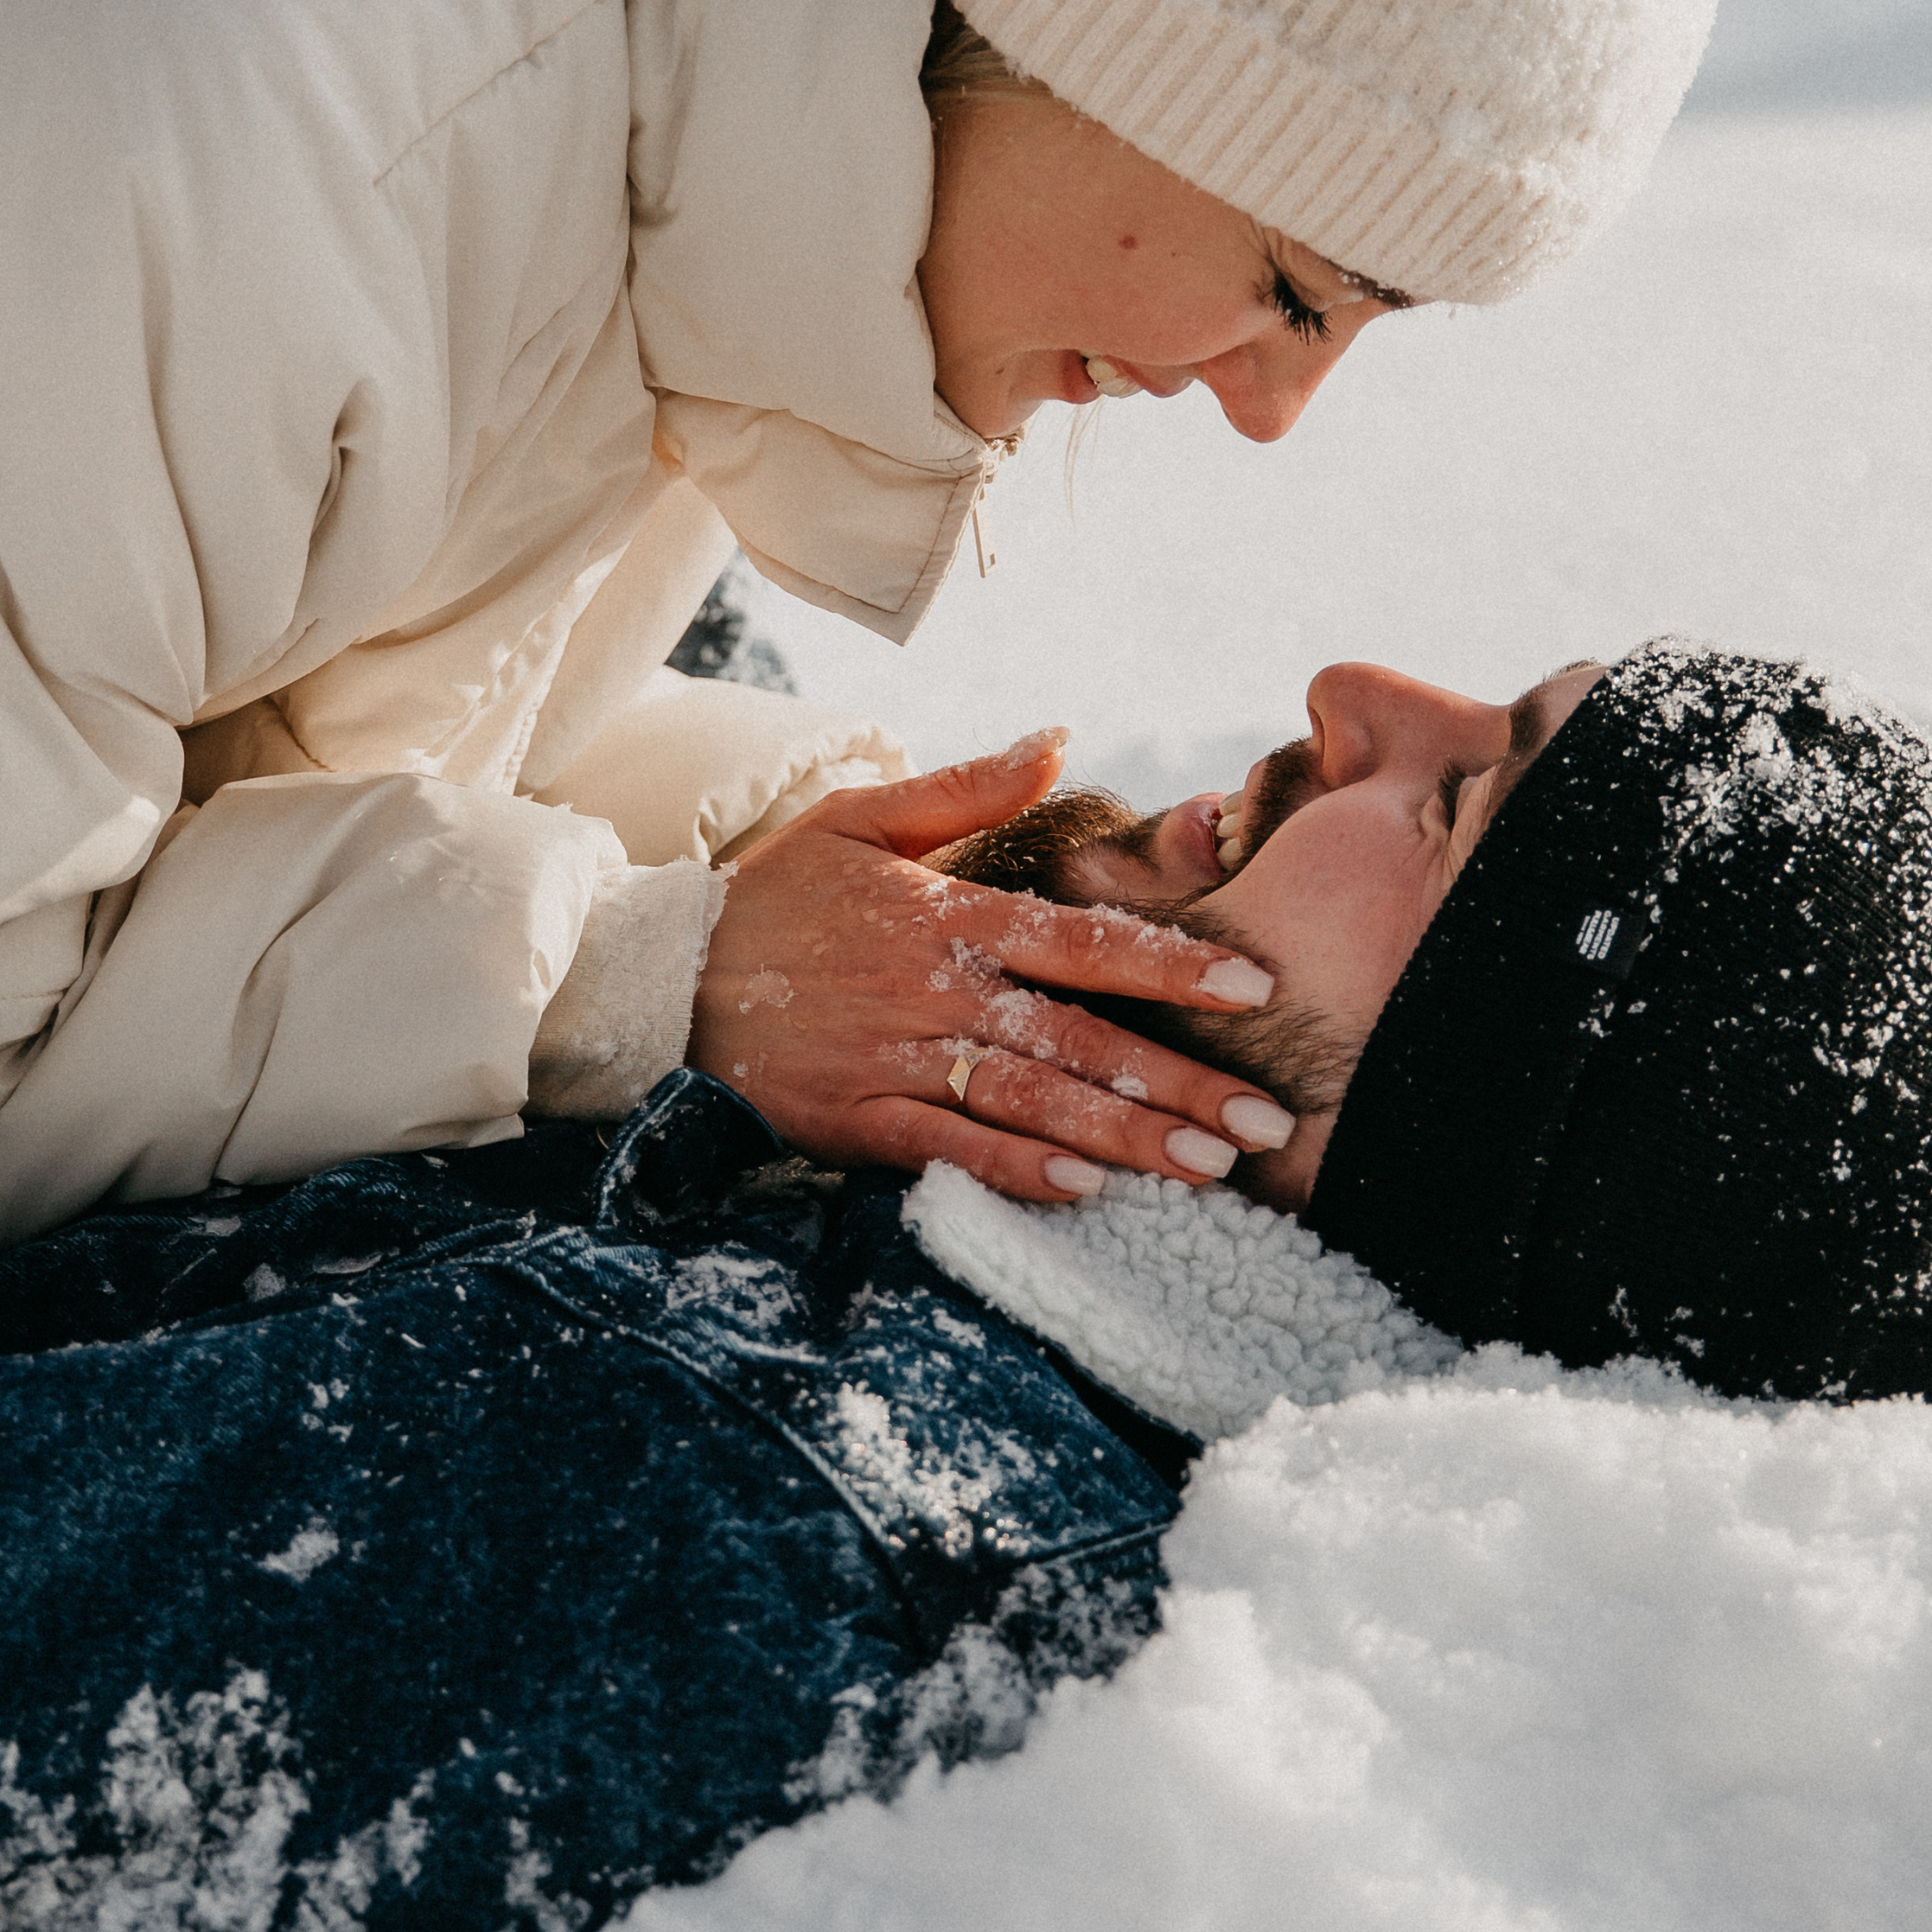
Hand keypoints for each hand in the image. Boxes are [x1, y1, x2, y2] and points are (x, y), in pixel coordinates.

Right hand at [686, 735, 1293, 1203]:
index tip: (1254, 986)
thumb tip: (1060, 738)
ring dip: (1126, 1139)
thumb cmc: (776, 896)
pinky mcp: (858, 1119)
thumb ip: (968, 787)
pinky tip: (1087, 1193)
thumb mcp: (862, 817)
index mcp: (950, 916)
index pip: (1083, 942)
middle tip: (1268, 1121)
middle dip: (1180, 1082)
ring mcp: (898, 1059)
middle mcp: (937, 991)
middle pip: (1079, 1040)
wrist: (662, 977)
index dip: (1172, 964)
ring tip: (1209, 1168)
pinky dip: (1017, 1172)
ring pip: (1032, 1104)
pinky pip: (951, 1151)